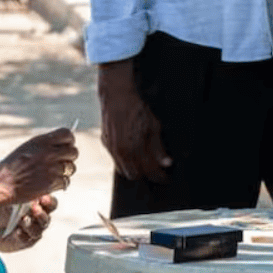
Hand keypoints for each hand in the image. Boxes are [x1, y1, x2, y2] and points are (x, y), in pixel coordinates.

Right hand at [0, 128, 77, 203]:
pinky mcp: (51, 183)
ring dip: (66, 173)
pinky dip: (60, 184)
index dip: (69, 141)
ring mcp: (51, 168)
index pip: (67, 134)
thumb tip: (63, 145)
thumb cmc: (12, 167)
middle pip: (74, 152)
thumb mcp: (27, 148)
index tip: (66, 147)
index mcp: (41, 141)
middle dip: (69, 158)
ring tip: (55, 175)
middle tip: (61, 163)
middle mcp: (48, 153)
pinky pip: (65, 182)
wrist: (1, 184)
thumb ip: (45, 145)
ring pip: (71, 168)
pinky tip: (51, 184)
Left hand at [0, 194, 56, 252]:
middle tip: (34, 209)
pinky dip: (23, 235)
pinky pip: (27, 239)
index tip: (42, 198)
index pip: (51, 203)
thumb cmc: (0, 207)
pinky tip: (17, 231)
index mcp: (38, 204)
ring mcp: (32, 230)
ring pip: (39, 230)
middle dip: (41, 214)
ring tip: (22, 220)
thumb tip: (23, 186)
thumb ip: (19, 193)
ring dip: (31, 224)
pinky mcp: (24, 241)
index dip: (49, 201)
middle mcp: (38, 218)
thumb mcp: (9, 196)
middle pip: (47, 217)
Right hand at [99, 60, 171, 181]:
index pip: (149, 171)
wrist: (116, 95)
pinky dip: (125, 161)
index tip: (167, 177)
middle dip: (147, 175)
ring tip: (146, 162)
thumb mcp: (153, 126)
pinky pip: (116, 160)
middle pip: (134, 175)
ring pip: (123, 170)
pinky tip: (133, 153)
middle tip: (157, 170)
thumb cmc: (137, 108)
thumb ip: (159, 148)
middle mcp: (121, 152)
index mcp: (134, 148)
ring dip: (135, 169)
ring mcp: (111, 148)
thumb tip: (167, 163)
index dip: (160, 176)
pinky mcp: (105, 143)